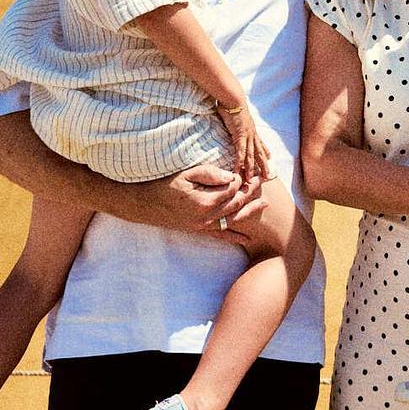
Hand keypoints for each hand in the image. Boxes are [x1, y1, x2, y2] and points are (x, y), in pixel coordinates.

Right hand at [112, 163, 256, 230]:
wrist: (145, 205)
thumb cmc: (164, 185)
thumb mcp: (186, 174)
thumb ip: (210, 174)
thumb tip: (231, 177)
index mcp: (206, 201)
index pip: (232, 189)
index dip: (241, 179)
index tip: (246, 171)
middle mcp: (207, 217)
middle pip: (236, 204)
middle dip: (250, 192)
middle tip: (261, 181)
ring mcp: (203, 226)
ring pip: (233, 219)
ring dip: (249, 211)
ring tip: (264, 204)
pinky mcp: (198, 231)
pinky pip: (220, 235)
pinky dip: (235, 237)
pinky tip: (247, 238)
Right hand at [217, 101, 270, 182]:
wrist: (233, 98)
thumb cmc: (232, 103)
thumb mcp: (236, 114)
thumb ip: (235, 120)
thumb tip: (231, 118)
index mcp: (252, 129)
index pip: (260, 143)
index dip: (265, 151)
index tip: (270, 158)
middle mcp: (252, 134)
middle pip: (259, 153)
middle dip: (264, 165)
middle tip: (268, 176)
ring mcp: (247, 135)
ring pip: (251, 156)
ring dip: (252, 168)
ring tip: (252, 180)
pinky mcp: (240, 136)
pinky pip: (240, 152)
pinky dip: (240, 162)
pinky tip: (239, 171)